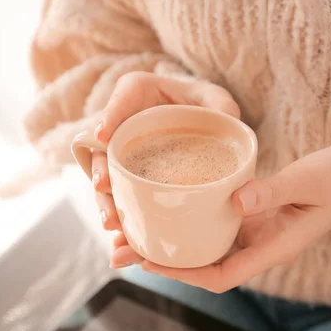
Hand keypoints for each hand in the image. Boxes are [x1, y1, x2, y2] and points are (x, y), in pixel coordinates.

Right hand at [91, 72, 240, 241]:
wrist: (205, 129)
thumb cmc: (207, 107)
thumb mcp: (216, 100)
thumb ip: (222, 106)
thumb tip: (227, 120)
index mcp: (141, 94)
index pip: (124, 96)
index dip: (111, 114)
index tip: (103, 135)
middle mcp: (126, 125)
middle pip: (106, 146)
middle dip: (102, 169)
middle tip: (103, 185)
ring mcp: (126, 155)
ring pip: (110, 178)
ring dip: (107, 201)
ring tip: (111, 222)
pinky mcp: (133, 180)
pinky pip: (123, 197)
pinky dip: (123, 217)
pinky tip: (123, 236)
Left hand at [113, 144, 330, 291]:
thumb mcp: (309, 181)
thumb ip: (274, 190)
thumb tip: (235, 200)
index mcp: (276, 247)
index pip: (224, 275)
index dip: (186, 274)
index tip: (152, 261)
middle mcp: (263, 245)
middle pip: (207, 265)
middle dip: (168, 261)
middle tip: (125, 247)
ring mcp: (259, 231)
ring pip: (208, 245)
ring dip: (175, 241)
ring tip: (134, 230)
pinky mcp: (257, 214)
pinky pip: (218, 224)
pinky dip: (192, 221)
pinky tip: (170, 208)